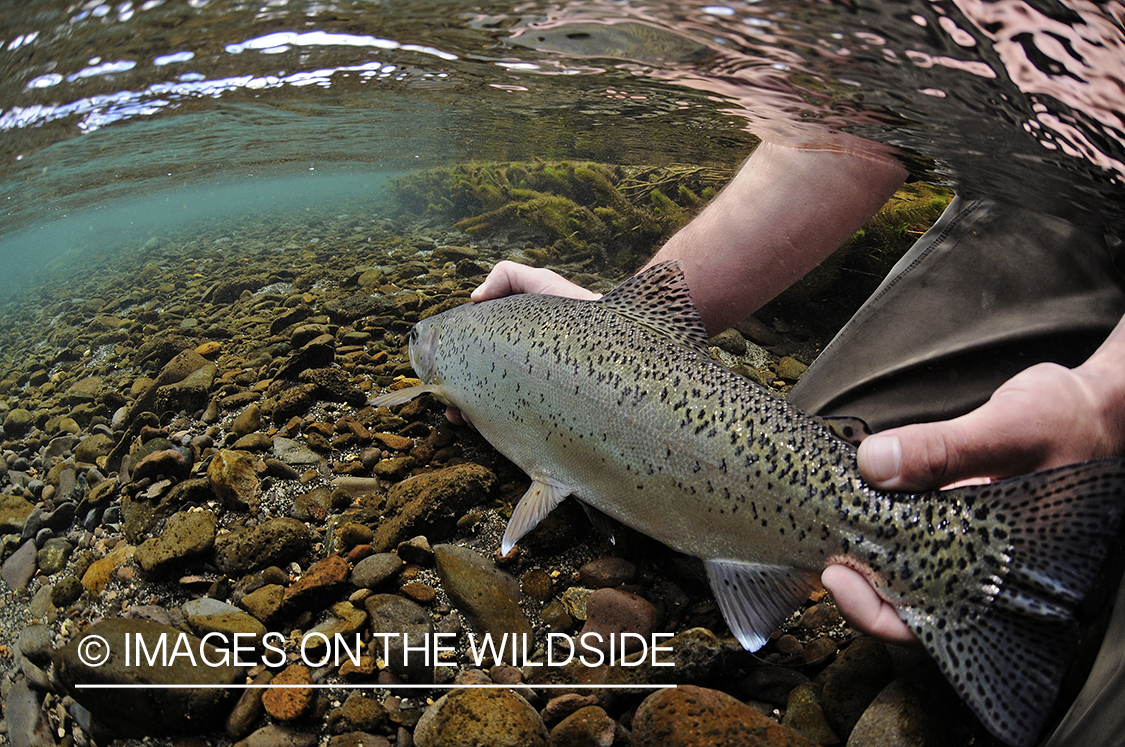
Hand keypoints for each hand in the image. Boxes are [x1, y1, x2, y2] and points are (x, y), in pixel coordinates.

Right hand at [445, 261, 599, 425]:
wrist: (620, 337)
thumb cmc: (578, 309)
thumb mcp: (540, 284)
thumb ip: (506, 277)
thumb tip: (474, 298)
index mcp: (509, 346)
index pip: (474, 361)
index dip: (454, 367)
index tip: (443, 376)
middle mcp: (517, 371)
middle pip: (478, 388)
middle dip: (459, 397)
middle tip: (452, 405)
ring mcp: (531, 393)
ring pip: (492, 410)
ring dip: (472, 415)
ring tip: (463, 417)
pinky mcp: (546, 412)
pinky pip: (515, 426)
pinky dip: (496, 428)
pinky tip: (485, 426)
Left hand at [823, 356, 1124, 643]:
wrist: (1093, 407)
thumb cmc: (1068, 422)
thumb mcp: (1010, 429)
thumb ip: (945, 448)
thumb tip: (872, 464)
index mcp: (998, 575)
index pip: (925, 623)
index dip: (873, 611)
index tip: (835, 576)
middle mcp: (974, 567)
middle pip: (898, 600)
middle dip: (851, 580)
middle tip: (815, 546)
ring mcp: (958, 540)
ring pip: (894, 564)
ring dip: (855, 547)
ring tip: (821, 522)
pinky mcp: (947, 512)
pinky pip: (901, 526)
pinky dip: (871, 517)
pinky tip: (846, 496)